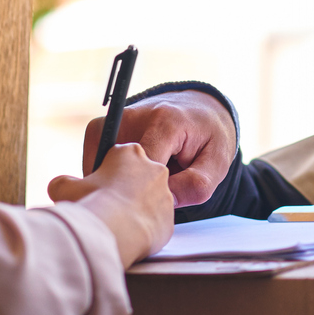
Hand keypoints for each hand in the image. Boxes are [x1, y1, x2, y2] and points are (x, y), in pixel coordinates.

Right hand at [48, 142, 174, 264]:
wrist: (119, 234)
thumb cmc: (94, 204)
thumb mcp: (64, 188)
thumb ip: (63, 184)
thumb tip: (61, 186)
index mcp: (130, 152)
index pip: (116, 159)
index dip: (102, 174)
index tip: (94, 188)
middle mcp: (153, 168)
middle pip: (135, 177)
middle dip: (121, 189)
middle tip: (104, 205)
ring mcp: (165, 194)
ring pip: (146, 200)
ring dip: (132, 208)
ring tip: (114, 223)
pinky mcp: (170, 219)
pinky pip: (153, 222)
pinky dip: (141, 228)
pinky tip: (126, 236)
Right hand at [79, 90, 236, 206]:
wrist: (197, 108)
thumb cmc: (208, 137)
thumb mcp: (218, 162)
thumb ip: (197, 185)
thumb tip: (167, 202)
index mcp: (165, 122)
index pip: (143, 169)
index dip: (147, 195)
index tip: (154, 207)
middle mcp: (133, 116)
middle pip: (115, 168)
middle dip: (126, 191)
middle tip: (145, 201)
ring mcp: (113, 120)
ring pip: (99, 165)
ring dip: (114, 182)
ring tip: (140, 184)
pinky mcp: (101, 127)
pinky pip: (95, 160)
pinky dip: (108, 175)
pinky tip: (129, 177)